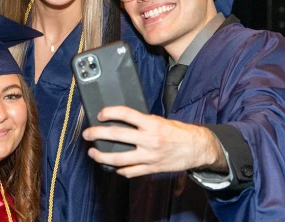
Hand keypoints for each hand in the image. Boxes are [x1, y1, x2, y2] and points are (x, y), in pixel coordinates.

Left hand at [82, 106, 226, 177]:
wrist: (197, 147)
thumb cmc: (178, 132)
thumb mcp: (159, 120)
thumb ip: (141, 121)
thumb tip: (121, 120)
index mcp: (151, 124)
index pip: (125, 114)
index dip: (110, 112)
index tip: (100, 114)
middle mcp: (149, 140)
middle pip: (116, 135)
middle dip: (97, 134)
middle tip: (87, 134)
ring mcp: (149, 156)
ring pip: (118, 159)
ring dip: (101, 156)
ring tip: (93, 153)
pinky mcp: (151, 168)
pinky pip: (130, 171)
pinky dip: (119, 169)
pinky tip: (113, 166)